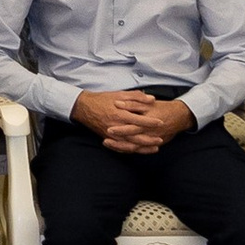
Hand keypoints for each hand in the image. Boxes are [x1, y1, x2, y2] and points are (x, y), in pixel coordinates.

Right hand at [73, 89, 191, 153]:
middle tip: (160, 139)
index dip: (151, 122)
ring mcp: (111, 134)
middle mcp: (116, 126)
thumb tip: (152, 99)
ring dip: (143, 147)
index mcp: (120, 114)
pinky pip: (121, 148)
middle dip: (150, 139)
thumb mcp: (119, 94)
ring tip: (154, 148)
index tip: (161, 122)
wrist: (84, 107)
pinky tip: (139, 150)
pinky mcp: (107, 138)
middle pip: (136, 136)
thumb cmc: (102, 100)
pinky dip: (132, 150)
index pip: (139, 120)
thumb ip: (136, 97)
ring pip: (130, 144)